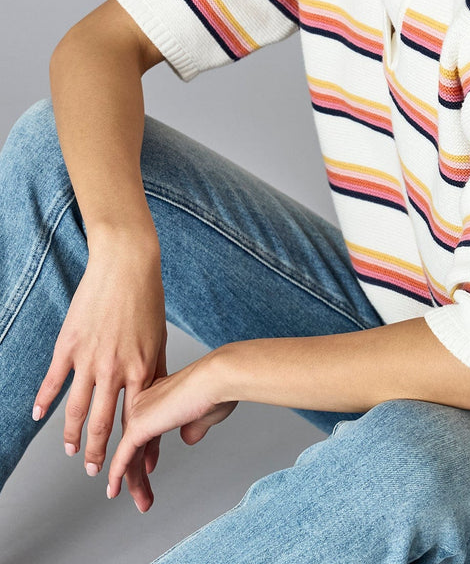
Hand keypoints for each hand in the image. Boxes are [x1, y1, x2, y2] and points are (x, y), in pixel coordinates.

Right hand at [33, 235, 166, 485]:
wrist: (127, 265)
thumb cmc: (147, 298)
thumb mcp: (159, 337)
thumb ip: (156, 368)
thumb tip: (157, 394)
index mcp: (142, 368)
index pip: (137, 419)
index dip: (136, 448)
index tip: (135, 470)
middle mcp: (116, 369)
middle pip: (105, 423)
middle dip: (100, 454)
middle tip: (96, 475)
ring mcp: (90, 358)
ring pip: (77, 409)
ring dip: (72, 436)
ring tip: (71, 453)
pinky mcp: (70, 345)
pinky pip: (54, 380)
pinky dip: (45, 400)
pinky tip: (39, 415)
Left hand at [107, 352, 236, 511]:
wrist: (216, 379)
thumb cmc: (217, 390)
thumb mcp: (203, 414)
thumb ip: (193, 427)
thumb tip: (188, 438)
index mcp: (158, 394)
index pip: (148, 429)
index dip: (148, 452)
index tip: (150, 468)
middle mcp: (144, 401)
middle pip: (136, 443)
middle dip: (139, 472)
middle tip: (144, 494)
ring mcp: (138, 412)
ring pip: (130, 454)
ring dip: (135, 482)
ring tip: (143, 503)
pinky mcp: (138, 425)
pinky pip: (123, 456)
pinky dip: (117, 475)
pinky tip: (114, 490)